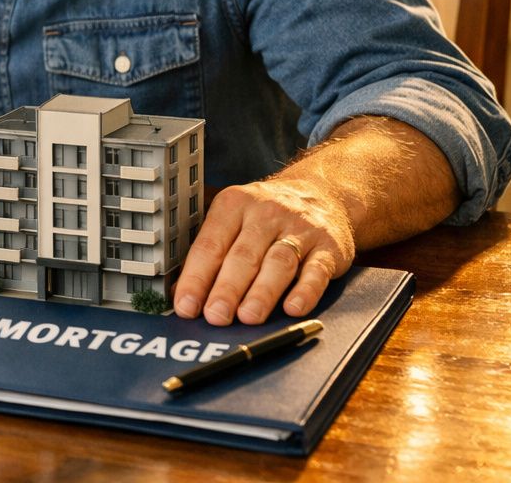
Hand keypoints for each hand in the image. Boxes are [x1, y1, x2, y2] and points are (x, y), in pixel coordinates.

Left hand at [173, 179, 356, 325]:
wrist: (323, 193)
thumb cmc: (267, 215)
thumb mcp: (234, 219)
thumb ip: (212, 252)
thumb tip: (182, 293)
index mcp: (234, 205)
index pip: (210, 244)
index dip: (196, 277)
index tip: (186, 306)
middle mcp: (266, 214)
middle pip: (243, 255)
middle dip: (227, 289)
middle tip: (215, 316)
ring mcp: (300, 229)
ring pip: (278, 263)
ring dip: (262, 293)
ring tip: (248, 318)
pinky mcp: (329, 247)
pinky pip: (317, 271)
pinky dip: (305, 292)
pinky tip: (293, 309)